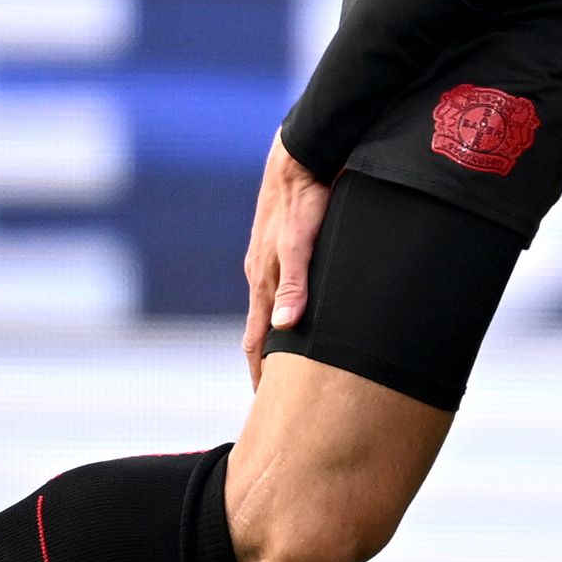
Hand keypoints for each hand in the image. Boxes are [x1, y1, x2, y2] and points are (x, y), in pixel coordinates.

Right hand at [242, 135, 332, 387]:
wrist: (300, 156)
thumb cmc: (305, 198)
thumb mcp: (302, 242)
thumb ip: (295, 283)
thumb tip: (284, 328)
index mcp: (264, 281)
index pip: (256, 342)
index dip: (262, 375)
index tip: (266, 406)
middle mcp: (263, 275)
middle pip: (261, 332)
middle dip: (268, 365)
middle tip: (277, 398)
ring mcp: (272, 260)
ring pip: (273, 310)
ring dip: (278, 340)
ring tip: (290, 366)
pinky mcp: (285, 246)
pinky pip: (284, 288)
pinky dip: (288, 312)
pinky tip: (300, 315)